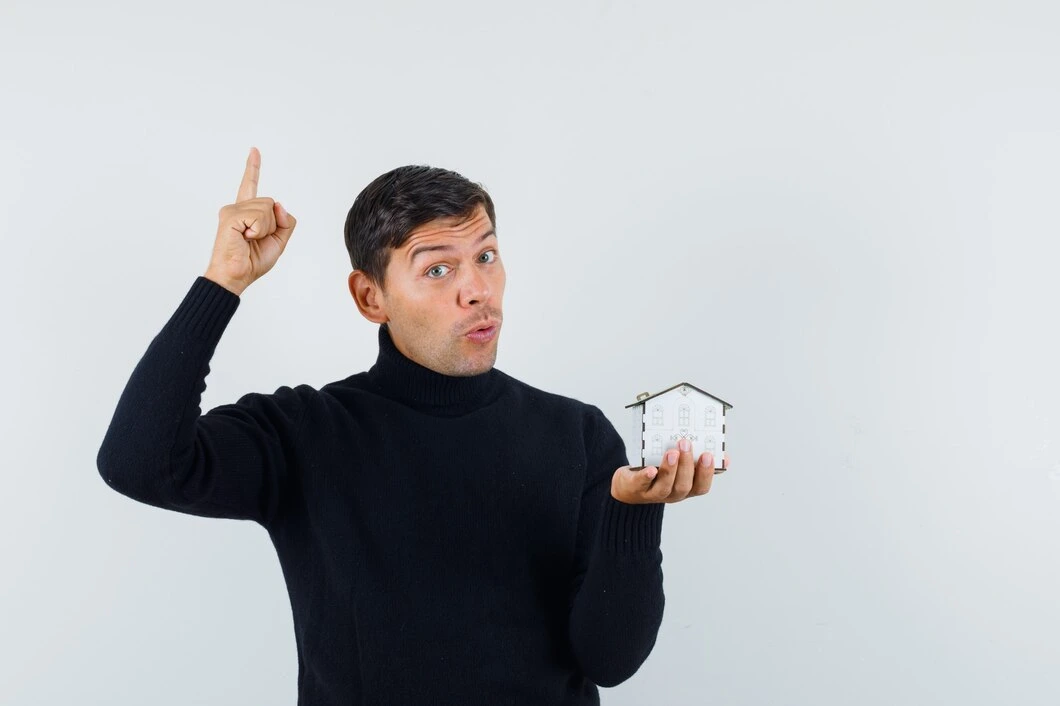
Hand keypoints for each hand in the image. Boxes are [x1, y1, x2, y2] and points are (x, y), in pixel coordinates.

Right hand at [204, 146, 296, 295]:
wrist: (236, 276)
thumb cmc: (252, 261)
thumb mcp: (278, 241)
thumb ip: (285, 222)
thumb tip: (279, 205)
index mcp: (246, 212)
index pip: (250, 186)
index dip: (253, 168)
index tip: (254, 150)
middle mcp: (236, 208)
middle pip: (272, 203)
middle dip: (273, 224)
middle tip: (255, 240)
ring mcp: (231, 210)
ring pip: (268, 209)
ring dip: (266, 228)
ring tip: (249, 240)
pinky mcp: (230, 216)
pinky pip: (259, 217)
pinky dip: (259, 230)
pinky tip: (246, 238)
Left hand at [611, 439, 728, 503]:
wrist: (628, 486)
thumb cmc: (658, 473)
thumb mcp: (679, 468)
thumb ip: (695, 461)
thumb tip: (724, 456)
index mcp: (685, 489)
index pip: (701, 487)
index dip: (706, 473)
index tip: (709, 455)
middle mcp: (671, 494)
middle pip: (684, 486)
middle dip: (687, 465)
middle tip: (686, 444)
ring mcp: (653, 493)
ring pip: (665, 486)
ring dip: (670, 469)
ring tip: (672, 452)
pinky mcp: (635, 488)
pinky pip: (642, 484)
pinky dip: (647, 477)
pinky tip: (651, 469)